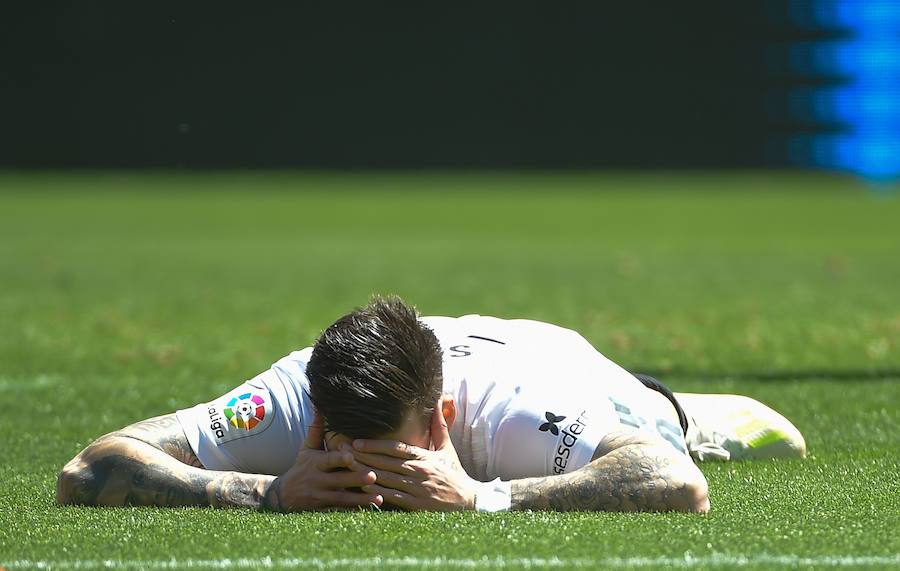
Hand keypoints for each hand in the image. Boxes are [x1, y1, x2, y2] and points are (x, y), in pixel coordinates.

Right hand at [262, 413, 381, 511]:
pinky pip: (340, 513)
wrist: (282, 496)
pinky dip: (354, 512)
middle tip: (373, 476)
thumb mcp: (307, 449)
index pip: (329, 460)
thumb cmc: (301, 467)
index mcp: (316, 463)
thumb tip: (321, 406)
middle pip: (339, 480)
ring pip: (342, 499)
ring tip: (379, 498)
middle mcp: (318, 481)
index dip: (339, 459)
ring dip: (361, 499)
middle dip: (356, 479)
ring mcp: (320, 497)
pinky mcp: (323, 511)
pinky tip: (370, 512)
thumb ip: (317, 430)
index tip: (351, 457)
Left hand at [352, 402, 477, 510]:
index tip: (356, 442)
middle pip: (385, 462)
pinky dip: (377, 492)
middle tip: (342, 450)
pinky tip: (363, 487)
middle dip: (362, 456)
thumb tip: (439, 401)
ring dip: (364, 472)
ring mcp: (417, 489)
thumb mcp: (448, 448)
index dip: (374, 445)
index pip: (395, 448)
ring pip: (386, 478)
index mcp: (424, 457)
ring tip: (347, 467)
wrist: (469, 501)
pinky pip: (393, 497)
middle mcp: (418, 471)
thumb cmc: (455, 473)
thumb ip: (439, 426)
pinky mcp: (417, 505)